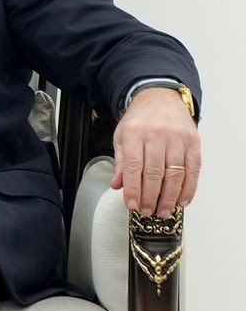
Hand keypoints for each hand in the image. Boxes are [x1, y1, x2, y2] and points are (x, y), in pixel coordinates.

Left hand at [112, 88, 199, 218]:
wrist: (160, 98)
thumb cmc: (139, 120)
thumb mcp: (121, 136)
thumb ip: (120, 162)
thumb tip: (118, 186)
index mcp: (135, 133)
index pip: (133, 167)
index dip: (133, 189)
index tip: (132, 205)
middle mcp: (157, 135)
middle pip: (154, 173)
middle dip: (150, 197)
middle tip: (148, 212)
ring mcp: (177, 138)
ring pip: (174, 174)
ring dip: (170, 197)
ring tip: (164, 211)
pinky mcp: (193, 142)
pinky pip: (193, 169)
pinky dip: (188, 188)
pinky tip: (182, 200)